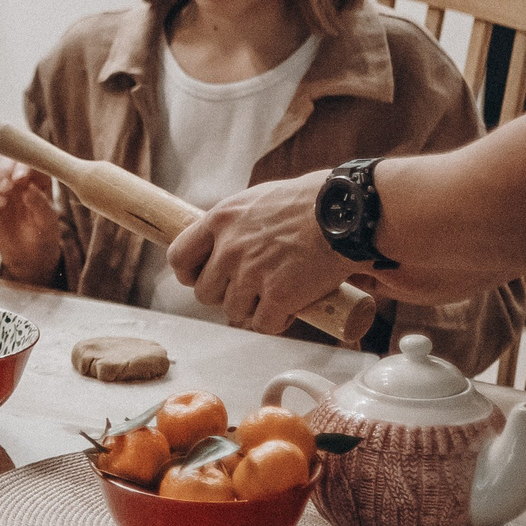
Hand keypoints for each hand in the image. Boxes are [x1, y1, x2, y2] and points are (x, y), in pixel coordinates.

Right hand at [0, 161, 61, 286]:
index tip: (20, 178)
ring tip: (2, 204)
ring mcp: (0, 190)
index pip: (28, 158)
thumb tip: (28, 189)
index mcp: (37, 177)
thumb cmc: (44, 235)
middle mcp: (17, 179)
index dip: (22, 162)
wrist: (30, 258)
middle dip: (2, 168)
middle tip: (6, 186)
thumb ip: (40, 204)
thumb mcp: (48, 222)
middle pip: (4, 159)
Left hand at [168, 171, 366, 333]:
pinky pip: (264, 324)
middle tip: (252, 287)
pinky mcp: (277, 297)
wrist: (346, 213)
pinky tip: (294, 305)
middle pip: (206, 293)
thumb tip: (224, 241)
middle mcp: (229, 248)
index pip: (179, 257)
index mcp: (220, 220)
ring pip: (234, 311)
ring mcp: (251, 274)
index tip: (203, 277)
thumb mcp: (258, 200)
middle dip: (226, 294)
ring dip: (254, 308)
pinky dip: (279, 320)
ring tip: (280, 291)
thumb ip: (236, 224)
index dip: (190, 274)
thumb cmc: (310, 201)